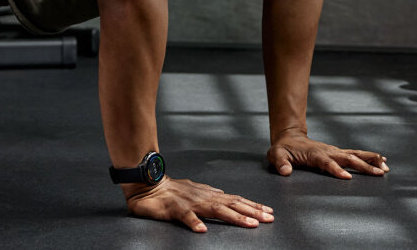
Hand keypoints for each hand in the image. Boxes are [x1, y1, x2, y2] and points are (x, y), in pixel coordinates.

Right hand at [123, 177, 273, 232]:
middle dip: (252, 211)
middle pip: (232, 204)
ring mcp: (190, 203)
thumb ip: (209, 193)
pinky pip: (185, 217)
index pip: (235, 200)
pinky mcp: (175, 209)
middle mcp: (203, 197)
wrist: (148, 186)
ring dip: (234, 216)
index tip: (268, 212)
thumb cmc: (170, 190)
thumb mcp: (194, 190)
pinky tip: (202, 230)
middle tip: (268, 218)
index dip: (252, 206)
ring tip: (249, 224)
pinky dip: (194, 223)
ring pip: (215, 210)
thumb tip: (223, 193)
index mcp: (208, 194)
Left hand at [267, 130, 388, 178]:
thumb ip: (280, 163)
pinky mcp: (337, 153)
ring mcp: (334, 151)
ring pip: (355, 155)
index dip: (336, 170)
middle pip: (348, 158)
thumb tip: (285, 172)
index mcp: (314, 154)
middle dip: (364, 166)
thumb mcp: (276, 155)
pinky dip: (369, 158)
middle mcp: (328, 151)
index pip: (327, 163)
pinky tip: (382, 162)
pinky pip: (355, 155)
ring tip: (386, 167)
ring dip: (371, 161)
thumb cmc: (283, 148)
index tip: (347, 178)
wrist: (289, 137)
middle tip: (380, 172)